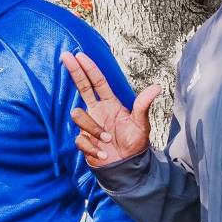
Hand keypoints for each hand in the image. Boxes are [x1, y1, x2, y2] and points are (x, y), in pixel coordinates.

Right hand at [61, 51, 162, 167]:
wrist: (127, 167)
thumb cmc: (134, 143)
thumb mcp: (141, 123)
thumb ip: (143, 105)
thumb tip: (157, 87)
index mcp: (109, 104)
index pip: (97, 82)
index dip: (88, 68)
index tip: (79, 55)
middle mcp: (97, 111)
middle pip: (82, 87)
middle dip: (74, 71)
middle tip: (65, 55)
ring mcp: (88, 126)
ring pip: (78, 116)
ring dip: (93, 129)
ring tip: (108, 140)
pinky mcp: (84, 142)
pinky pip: (81, 140)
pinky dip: (93, 148)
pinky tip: (103, 155)